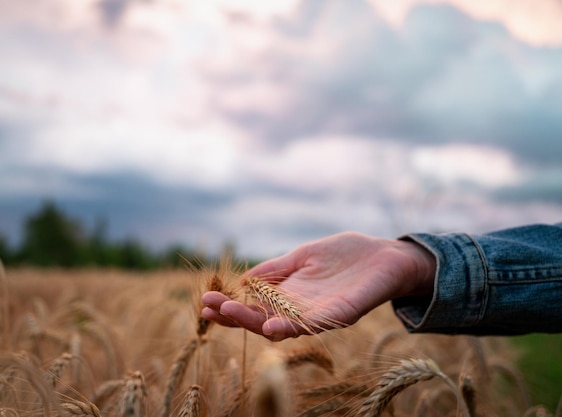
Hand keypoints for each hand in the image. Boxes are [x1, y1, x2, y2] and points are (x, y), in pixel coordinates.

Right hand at [201, 232, 435, 340]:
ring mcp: (321, 314)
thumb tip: (242, 279)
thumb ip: (276, 270)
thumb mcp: (302, 257)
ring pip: (284, 327)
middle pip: (262, 320)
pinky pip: (316, 324)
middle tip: (209, 309)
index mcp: (290, 298)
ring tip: (232, 315)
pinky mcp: (342, 312)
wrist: (387, 257)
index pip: (254, 307)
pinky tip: (273, 326)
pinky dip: (293, 327)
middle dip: (235, 316)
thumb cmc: (345, 256)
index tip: (206, 301)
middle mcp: (301, 311)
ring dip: (257, 324)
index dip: (231, 307)